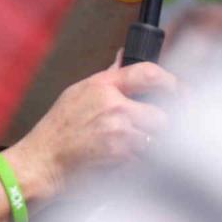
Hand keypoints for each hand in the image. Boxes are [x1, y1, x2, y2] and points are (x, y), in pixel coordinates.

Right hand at [5, 60, 173, 202]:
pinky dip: (140, 164)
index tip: (182, 93)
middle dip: (162, 126)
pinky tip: (123, 163)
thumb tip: (123, 57)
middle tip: (155, 132)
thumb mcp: (76, 94)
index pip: (151, 73)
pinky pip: (146, 160)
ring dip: (151, 147)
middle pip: (164, 112)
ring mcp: (118, 133)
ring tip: (134, 150)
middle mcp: (113, 107)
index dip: (174, 83)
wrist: (39, 163)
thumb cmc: (55, 132)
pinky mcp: (120, 157)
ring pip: (157, 139)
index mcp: (103, 86)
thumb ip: (108, 78)